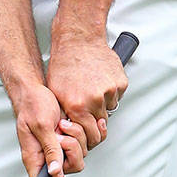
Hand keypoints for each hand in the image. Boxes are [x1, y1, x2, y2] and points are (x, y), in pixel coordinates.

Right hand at [11, 82, 86, 176]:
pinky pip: (84, 144)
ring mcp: (58, 148)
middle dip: (72, 150)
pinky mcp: (67, 139)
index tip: (61, 172)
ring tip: (64, 124)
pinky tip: (75, 123)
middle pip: (69, 169)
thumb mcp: (41, 125)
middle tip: (62, 136)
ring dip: (77, 137)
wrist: (36, 90)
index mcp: (34, 156)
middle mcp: (46, 155)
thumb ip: (50, 149)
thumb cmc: (32, 104)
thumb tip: (54, 171)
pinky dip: (84, 133)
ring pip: (79, 155)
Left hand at [46, 36, 127, 154]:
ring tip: (91, 88)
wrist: (78, 40)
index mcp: (77, 106)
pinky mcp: (120, 82)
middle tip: (89, 110)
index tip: (86, 131)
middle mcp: (95, 100)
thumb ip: (64, 116)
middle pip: (101, 125)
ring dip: (102, 104)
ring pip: (109, 109)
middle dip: (95, 121)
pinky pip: (116, 96)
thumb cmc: (64, 65)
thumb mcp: (55, 93)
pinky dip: (110, 91)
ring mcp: (110, 91)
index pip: (90, 135)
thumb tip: (68, 133)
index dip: (88, 135)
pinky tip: (99, 80)